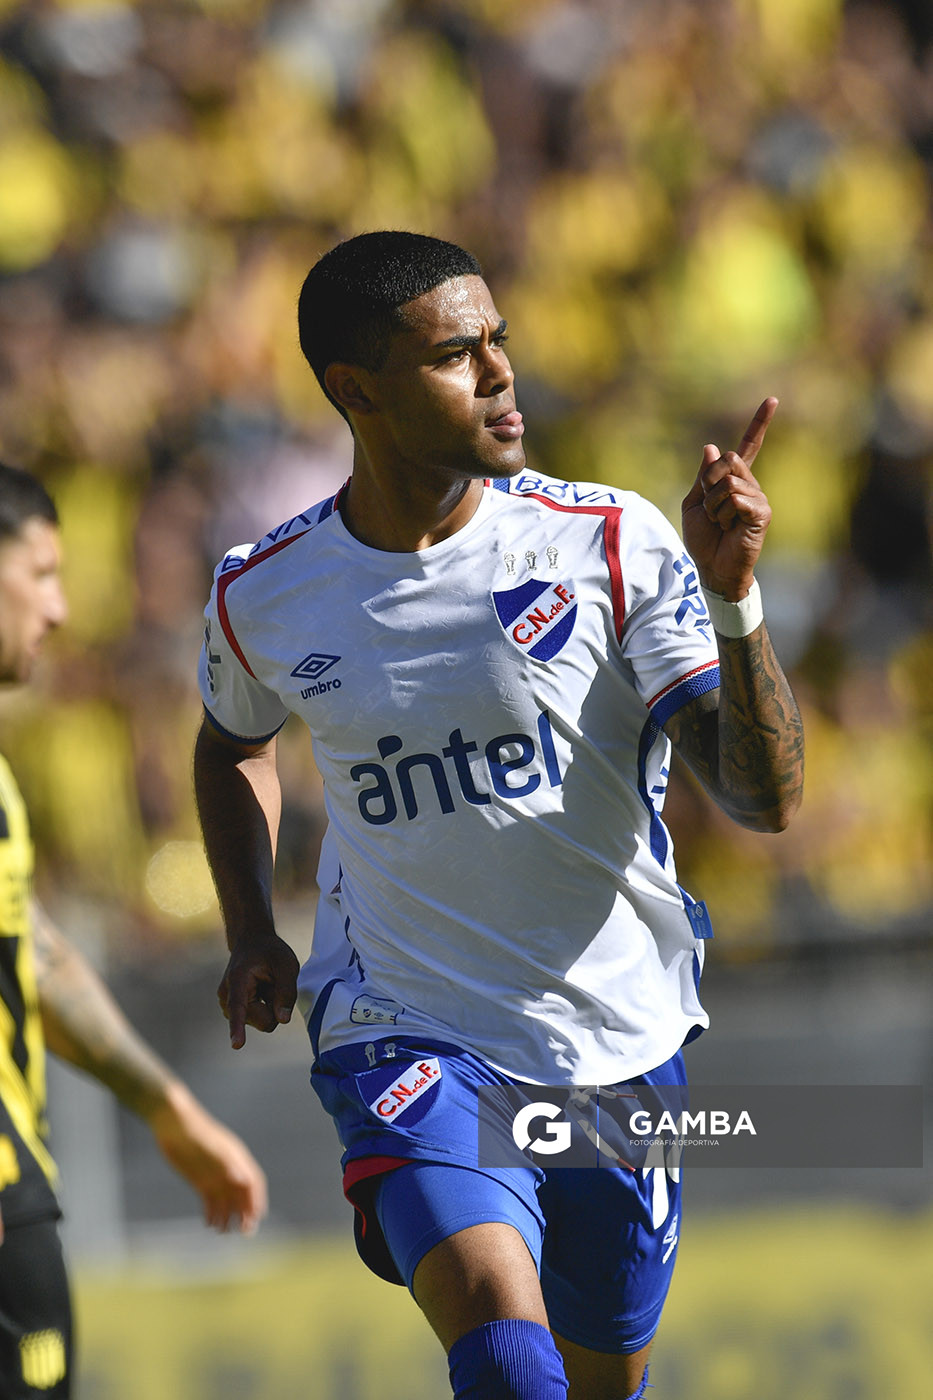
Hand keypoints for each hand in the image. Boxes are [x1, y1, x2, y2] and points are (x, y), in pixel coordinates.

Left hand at [148, 1082, 267, 1233]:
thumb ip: (226, 1163)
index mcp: (236, 1158)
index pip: (253, 1182)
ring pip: (226, 1201)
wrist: (172, 1124)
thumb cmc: (193, 1131)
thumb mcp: (209, 1147)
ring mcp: (214, 1175)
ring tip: (224, 1232)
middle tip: (245, 1232)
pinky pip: (210, 1201)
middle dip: (246, 1213)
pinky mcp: (201, 1181)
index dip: (257, 1199)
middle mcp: (228, 1168)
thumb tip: (243, 1180)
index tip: (257, 1216)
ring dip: (228, 1217)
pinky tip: (209, 1224)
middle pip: (242, 1194)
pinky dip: (212, 1213)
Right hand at [218, 934, 299, 1048]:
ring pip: (262, 1021)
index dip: (238, 1027)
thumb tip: (282, 1020)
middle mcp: (227, 996)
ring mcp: (228, 1005)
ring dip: (270, 1005)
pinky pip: (259, 1019)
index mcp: (238, 980)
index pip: (239, 1008)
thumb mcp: (286, 964)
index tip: (237, 1045)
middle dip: (275, 1007)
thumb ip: (286, 991)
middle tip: (273, 982)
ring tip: (266, 984)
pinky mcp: (233, 1010)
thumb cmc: (270, 952)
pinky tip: (261, 990)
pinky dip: (266, 1006)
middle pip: (263, 1020)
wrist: (251, 942)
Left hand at [681, 397, 776, 598]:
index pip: (748, 446)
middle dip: (708, 483)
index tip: (772, 399)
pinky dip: (723, 514)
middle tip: (710, 508)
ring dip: (713, 504)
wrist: (711, 568)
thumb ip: (702, 476)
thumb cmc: (703, 539)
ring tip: (719, 522)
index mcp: (734, 480)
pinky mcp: (762, 513)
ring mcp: (758, 498)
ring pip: (728, 481)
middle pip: (728, 459)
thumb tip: (710, 447)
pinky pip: (736, 498)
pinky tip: (729, 528)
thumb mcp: (694, 503)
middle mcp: (750, 485)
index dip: (759, 423)